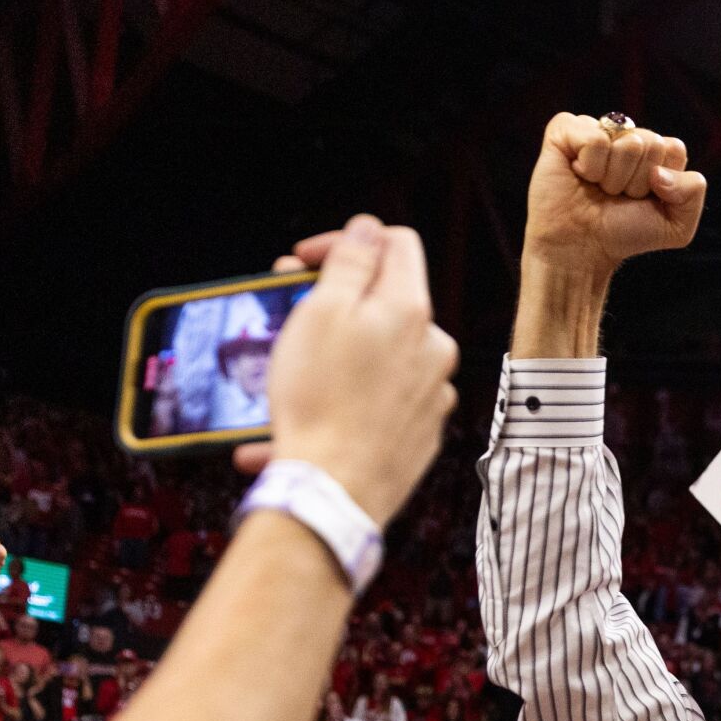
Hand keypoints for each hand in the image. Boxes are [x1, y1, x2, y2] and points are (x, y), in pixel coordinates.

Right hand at [232, 216, 457, 527]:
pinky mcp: (421, 436)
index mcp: (412, 310)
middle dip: (334, 303)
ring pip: (378, 359)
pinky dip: (343, 406)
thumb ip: (350, 262)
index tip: (306, 261)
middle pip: (386, 304)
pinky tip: (301, 424)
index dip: (347, 241)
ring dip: (332, 359)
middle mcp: (434, 349)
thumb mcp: (323, 312)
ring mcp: (431, 395)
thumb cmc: (321, 400)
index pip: (396, 244)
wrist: (335, 491)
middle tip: (288, 313)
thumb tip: (367, 229)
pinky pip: (378, 407)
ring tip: (286, 379)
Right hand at [522, 112, 706, 277]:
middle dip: (637, 181)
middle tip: (615, 196)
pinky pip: (594, 138)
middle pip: (652, 143)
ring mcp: (595, 130)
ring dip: (614, 178)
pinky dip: (590, 166)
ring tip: (597, 189)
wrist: (579, 251)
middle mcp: (624, 136)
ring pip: (628, 141)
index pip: (673, 148)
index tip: (641, 199)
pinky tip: (578, 176)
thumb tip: (660, 170)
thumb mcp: (677, 227)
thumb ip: (693, 192)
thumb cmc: (622, 235)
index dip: (661, 181)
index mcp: (651, 152)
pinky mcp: (565, 130)